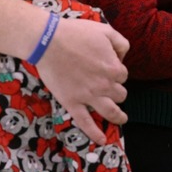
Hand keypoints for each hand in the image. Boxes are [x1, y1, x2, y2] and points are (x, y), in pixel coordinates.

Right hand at [38, 18, 128, 143]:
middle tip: (109, 87)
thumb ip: (121, 43)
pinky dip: (95, 133)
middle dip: (117, 91)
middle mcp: (104, 85)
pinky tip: (102, 140)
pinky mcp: (72, 103)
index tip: (109, 66)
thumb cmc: (77, 34)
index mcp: (113, 68)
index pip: (123, 75)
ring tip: (122, 119)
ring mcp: (88, 96)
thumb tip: (123, 58)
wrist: (49, 42)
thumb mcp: (106, 31)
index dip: (117, 71)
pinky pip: (86, 123)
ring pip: (110, 111)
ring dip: (118, 116)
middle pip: (120, 94)